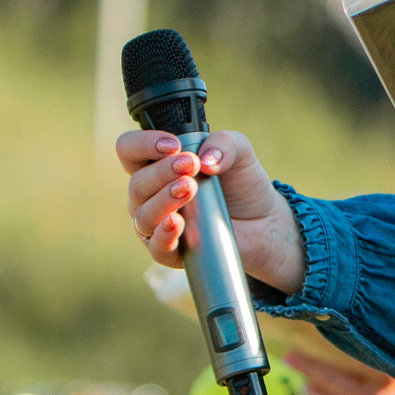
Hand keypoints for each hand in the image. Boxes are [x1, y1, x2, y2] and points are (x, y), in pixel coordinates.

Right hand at [118, 128, 306, 294]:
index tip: (173, 145)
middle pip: (137, 183)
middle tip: (192, 165)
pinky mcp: (172, 251)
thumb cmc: (241, 184)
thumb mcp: (239, 151)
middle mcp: (150, 194)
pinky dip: (164, 234)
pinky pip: (156, 247)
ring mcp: (157, 224)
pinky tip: (177, 223)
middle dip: (163, 172)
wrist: (264, 221)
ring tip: (191, 189)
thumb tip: (206, 159)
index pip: (129, 150)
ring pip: (142, 215)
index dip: (143, 144)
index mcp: (157, 165)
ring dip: (164, 200)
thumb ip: (223, 143)